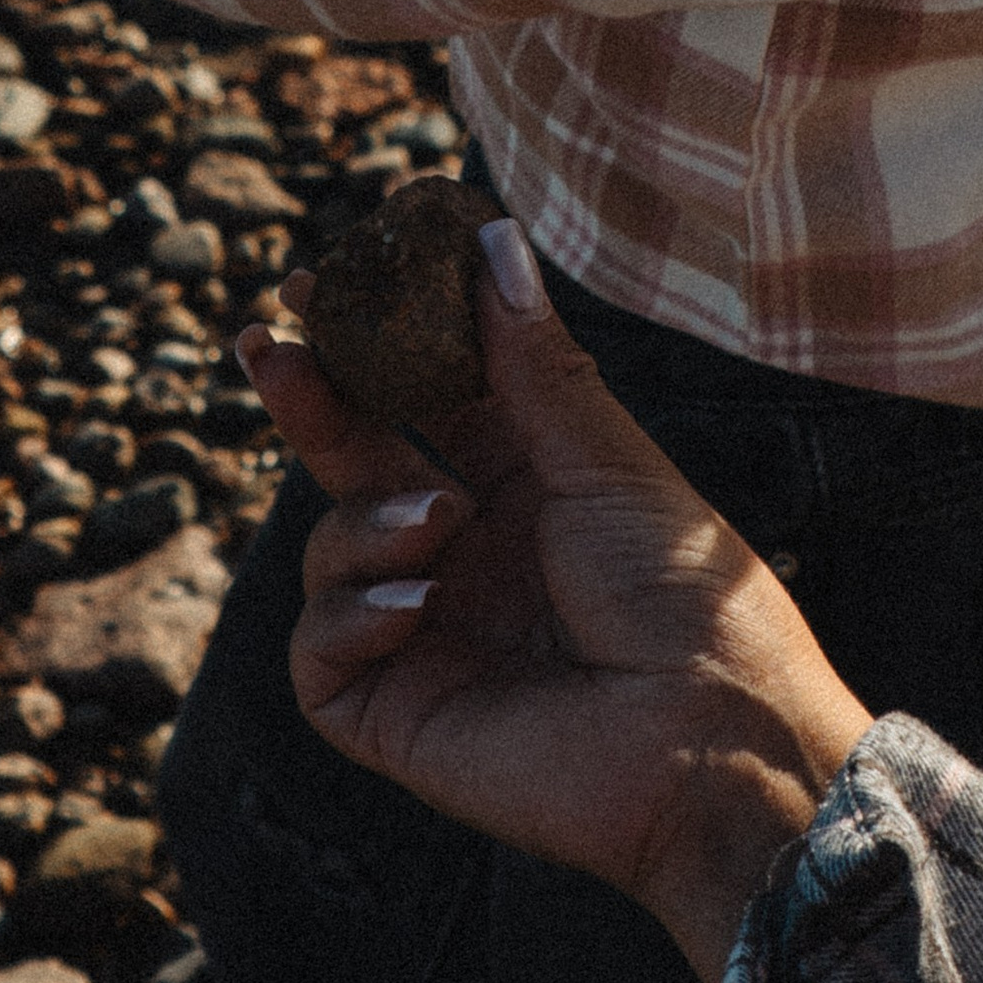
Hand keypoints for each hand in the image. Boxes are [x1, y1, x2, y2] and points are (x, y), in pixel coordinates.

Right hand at [239, 223, 870, 982]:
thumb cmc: (686, 602)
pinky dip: (347, 616)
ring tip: (436, 524)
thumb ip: (531, 361)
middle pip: (355, 460)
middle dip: (310, 402)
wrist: (713, 746)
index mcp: (524, 486)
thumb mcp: (607, 462)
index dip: (372, 343)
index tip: (317, 285)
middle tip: (269, 345)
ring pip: (331, 549)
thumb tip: (493, 237)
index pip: (423, 398)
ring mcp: (427, 634)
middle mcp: (467, 553)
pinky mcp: (396, 713)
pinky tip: (410, 606)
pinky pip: (318, 653)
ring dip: (365, 522)